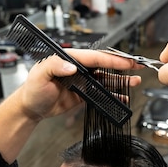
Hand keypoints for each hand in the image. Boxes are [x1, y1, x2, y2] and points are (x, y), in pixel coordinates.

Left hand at [17, 49, 141, 120]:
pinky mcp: (83, 94)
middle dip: (121, 66)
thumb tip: (71, 65)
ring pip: (105, 79)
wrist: (30, 108)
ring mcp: (82, 81)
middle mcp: (78, 68)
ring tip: (135, 81)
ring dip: (120, 80)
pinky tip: (122, 97)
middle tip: (137, 66)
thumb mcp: (39, 75)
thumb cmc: (32, 90)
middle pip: (103, 65)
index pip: (94, 57)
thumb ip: (54, 66)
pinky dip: (112, 96)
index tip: (125, 62)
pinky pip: (101, 94)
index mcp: (69, 59)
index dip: (111, 59)